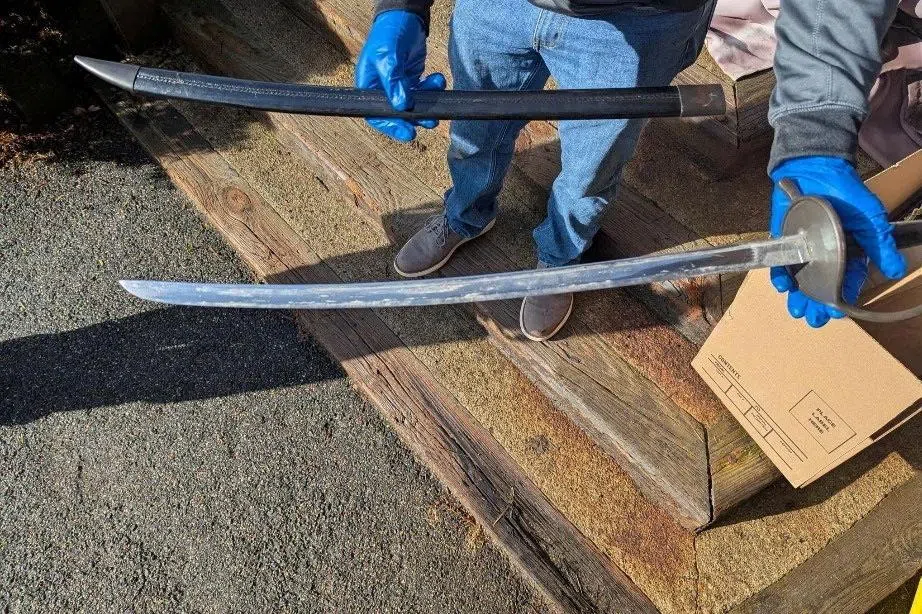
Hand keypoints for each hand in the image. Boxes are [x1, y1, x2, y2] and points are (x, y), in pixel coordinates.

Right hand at [354, 10, 445, 141]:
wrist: (405, 16)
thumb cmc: (389, 33)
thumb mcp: (388, 55)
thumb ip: (394, 81)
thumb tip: (401, 105)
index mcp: (370, 86)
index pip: (377, 114)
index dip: (392, 126)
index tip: (409, 132)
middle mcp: (383, 89)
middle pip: (397, 114)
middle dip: (414, 118)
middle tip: (430, 121)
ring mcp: (398, 86)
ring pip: (413, 105)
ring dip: (427, 106)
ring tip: (439, 105)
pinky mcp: (411, 80)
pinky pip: (423, 92)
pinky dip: (432, 90)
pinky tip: (438, 80)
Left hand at [769, 156, 906, 327]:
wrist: (814, 167)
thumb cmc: (847, 194)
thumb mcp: (869, 218)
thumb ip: (879, 244)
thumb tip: (895, 270)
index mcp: (848, 254)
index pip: (844, 283)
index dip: (840, 299)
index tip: (837, 313)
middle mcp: (824, 257)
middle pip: (819, 288)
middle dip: (816, 306)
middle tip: (814, 321)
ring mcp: (802, 251)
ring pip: (799, 281)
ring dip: (797, 297)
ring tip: (798, 311)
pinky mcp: (783, 242)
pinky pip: (780, 264)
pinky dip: (780, 276)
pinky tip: (782, 286)